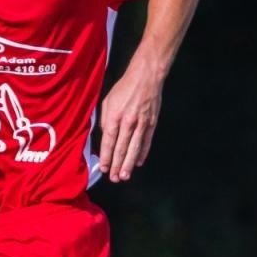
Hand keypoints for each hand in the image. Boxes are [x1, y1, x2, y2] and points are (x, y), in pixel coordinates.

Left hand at [98, 68, 161, 182]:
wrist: (146, 77)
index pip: (109, 141)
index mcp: (115, 116)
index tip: (104, 168)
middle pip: (122, 148)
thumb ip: (105, 120)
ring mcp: (142, 124)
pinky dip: (142, 153)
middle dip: (117, 165)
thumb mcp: (108, 101)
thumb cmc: (124, 88)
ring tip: (125, 176)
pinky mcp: (152, 123)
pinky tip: (138, 162)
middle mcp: (128, 122)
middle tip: (114, 178)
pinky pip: (146, 141)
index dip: (106, 156)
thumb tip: (106, 136)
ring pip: (134, 148)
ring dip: (129, 164)